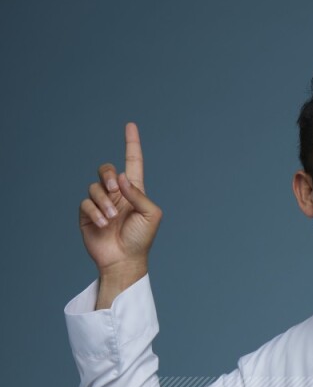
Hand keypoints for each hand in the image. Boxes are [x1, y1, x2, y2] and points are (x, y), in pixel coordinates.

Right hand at [78, 121, 161, 274]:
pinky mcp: (88, 214)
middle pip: (107, 169)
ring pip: (95, 187)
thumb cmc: (141, 239)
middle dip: (108, 175)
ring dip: (104, 201)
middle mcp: (117, 194)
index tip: (130, 125)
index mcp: (134, 191)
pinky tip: (103, 224)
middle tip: (114, 189)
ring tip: (111, 218)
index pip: (133, 162)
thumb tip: (122, 178)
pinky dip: (95, 212)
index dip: (131, 144)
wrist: (125, 260)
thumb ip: (139, 194)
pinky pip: (86, 203)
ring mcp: (101, 203)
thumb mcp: (151, 215)